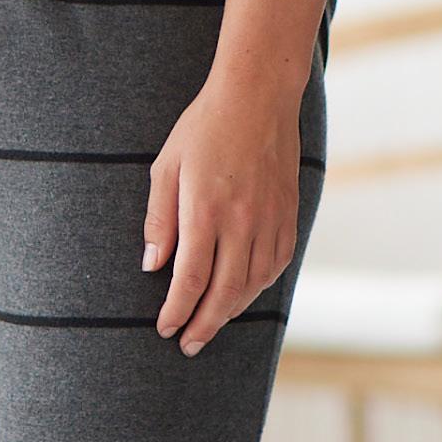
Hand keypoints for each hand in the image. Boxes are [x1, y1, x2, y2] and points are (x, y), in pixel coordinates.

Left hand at [142, 75, 302, 355]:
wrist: (258, 96)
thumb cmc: (204, 127)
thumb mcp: (166, 167)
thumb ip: (159, 220)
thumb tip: (152, 266)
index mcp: (206, 209)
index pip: (190, 278)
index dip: (177, 310)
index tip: (165, 328)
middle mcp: (242, 221)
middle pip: (224, 292)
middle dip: (204, 324)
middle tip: (188, 345)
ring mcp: (270, 219)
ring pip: (253, 283)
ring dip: (231, 311)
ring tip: (211, 325)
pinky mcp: (289, 214)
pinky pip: (276, 264)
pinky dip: (258, 287)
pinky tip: (243, 294)